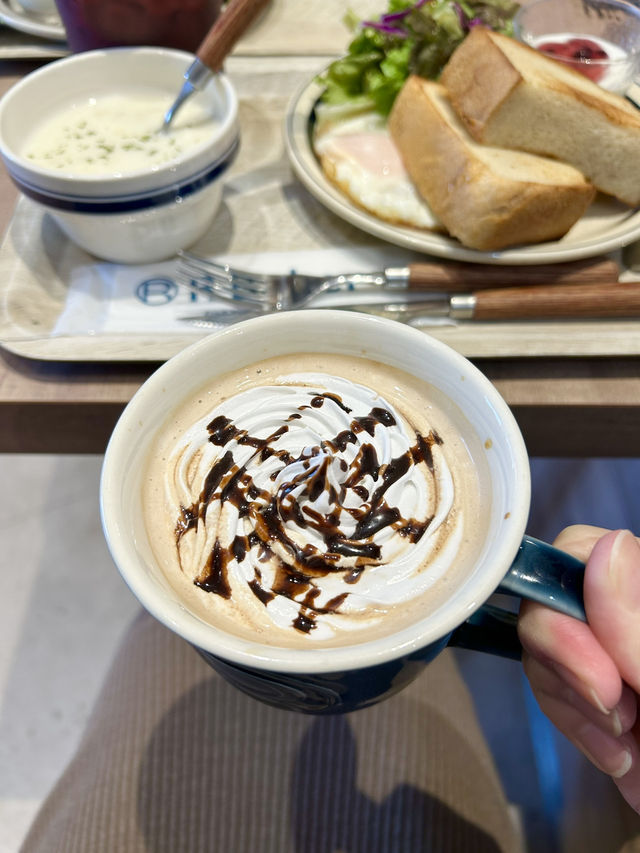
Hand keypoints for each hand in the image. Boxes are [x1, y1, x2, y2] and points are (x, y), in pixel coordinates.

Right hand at [518, 525, 639, 813]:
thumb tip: (608, 548)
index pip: (581, 551)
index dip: (574, 605)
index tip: (604, 677)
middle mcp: (621, 610)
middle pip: (549, 605)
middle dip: (572, 667)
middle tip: (619, 714)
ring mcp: (607, 649)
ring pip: (544, 655)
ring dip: (581, 711)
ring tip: (630, 752)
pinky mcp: (595, 692)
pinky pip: (558, 697)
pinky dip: (587, 735)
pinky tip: (626, 765)